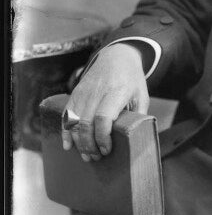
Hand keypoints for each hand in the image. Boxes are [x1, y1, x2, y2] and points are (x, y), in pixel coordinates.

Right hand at [62, 43, 148, 160]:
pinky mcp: (75, 93)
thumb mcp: (142, 95)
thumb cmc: (132, 79)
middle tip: (96, 158)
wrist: (117, 56)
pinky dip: (65, 131)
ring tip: (87, 156)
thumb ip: (138, 116)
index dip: (102, 137)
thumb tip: (135, 138)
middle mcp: (97, 92)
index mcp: (117, 91)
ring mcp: (84, 92)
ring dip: (78, 142)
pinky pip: (66, 114)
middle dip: (89, 145)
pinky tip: (68, 145)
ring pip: (74, 121)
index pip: (103, 118)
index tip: (107, 150)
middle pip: (86, 123)